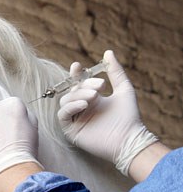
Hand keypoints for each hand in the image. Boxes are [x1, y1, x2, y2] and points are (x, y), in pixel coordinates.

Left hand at [0, 97, 41, 191]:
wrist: (8, 167)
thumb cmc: (23, 150)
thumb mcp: (34, 127)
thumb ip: (26, 115)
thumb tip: (19, 115)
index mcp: (13, 104)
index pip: (14, 106)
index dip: (16, 119)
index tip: (17, 128)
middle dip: (2, 122)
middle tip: (7, 138)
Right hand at [58, 50, 157, 174]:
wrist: (129, 139)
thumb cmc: (129, 116)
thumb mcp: (124, 89)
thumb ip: (115, 71)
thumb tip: (108, 52)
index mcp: (91, 98)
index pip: (77, 84)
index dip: (75, 74)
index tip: (77, 66)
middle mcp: (82, 108)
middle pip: (71, 91)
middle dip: (83, 86)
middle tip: (100, 86)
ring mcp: (76, 119)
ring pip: (65, 101)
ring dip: (77, 95)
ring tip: (94, 97)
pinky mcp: (71, 130)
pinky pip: (62, 115)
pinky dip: (70, 107)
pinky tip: (84, 105)